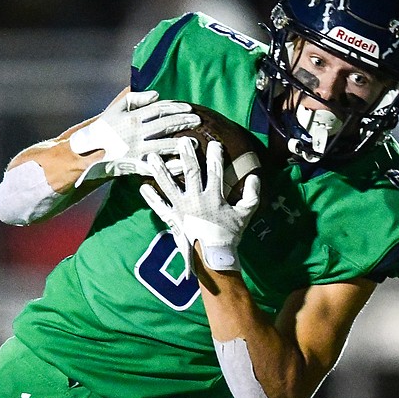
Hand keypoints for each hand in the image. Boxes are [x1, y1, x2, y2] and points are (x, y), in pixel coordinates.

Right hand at [70, 90, 199, 186]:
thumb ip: (136, 98)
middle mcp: (136, 133)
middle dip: (184, 121)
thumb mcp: (116, 109)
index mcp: (132, 118)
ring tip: (195, 141)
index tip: (189, 107)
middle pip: (165, 125)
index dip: (176, 107)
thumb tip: (157, 95)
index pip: (159, 109)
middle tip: (198, 120)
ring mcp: (136, 150)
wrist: (88, 151)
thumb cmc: (104, 128)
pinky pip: (157, 165)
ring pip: (164, 145)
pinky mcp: (135, 165)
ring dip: (181, 143)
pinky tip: (182, 163)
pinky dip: (170, 165)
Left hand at [139, 138, 260, 272]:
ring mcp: (182, 209)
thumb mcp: (245, 214)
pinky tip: (142, 187)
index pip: (216, 171)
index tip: (214, 143)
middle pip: (190, 173)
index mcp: (214, 197)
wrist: (213, 256)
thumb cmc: (230, 235)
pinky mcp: (172, 219)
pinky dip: (151, 198)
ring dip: (160, 170)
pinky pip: (160, 207)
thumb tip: (256, 177)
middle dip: (186, 155)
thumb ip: (252, 195)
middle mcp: (196, 200)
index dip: (215, 156)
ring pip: (169, 186)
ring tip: (152, 157)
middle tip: (181, 140)